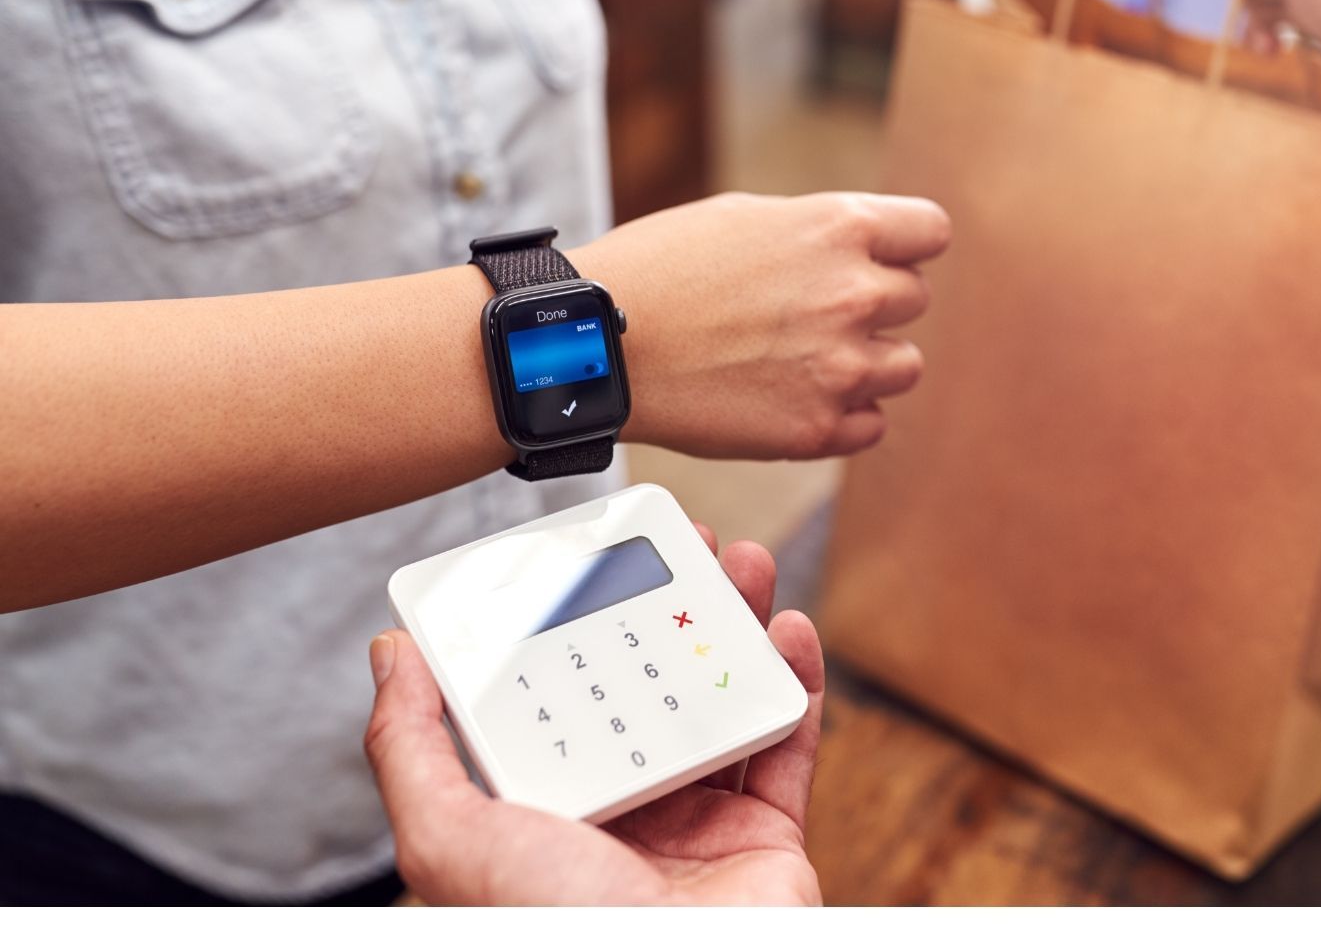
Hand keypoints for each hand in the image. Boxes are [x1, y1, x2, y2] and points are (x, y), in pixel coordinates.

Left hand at [363, 523, 824, 904]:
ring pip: (720, 700)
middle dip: (669, 605)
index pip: (558, 690)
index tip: (592, 556)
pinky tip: (789, 630)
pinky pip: (787, 746)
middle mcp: (621, 808)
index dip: (576, 618)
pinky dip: (796, 684)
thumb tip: (391, 653)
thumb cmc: (556, 930)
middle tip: (684, 544)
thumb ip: (412, 746)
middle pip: (648, 681)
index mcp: (543, 806)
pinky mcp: (765, 837)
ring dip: (735, 625)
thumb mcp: (450, 837)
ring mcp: (697, 823)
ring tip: (740, 564)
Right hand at [578, 191, 950, 459]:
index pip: (931, 232)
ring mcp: (839, 368)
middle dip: (874, 303)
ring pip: (904, 367)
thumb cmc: (659, 270)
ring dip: (868, 362)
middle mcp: (853, 295)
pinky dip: (843, 415)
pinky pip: (871, 425)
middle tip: (810, 311)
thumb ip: (819, 232)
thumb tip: (867, 250)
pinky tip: (792, 397)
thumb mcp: (745, 217)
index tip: (881, 257)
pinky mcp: (817, 430)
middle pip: (914, 299)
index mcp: (838, 228)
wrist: (595, 346)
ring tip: (804, 358)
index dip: (905, 245)